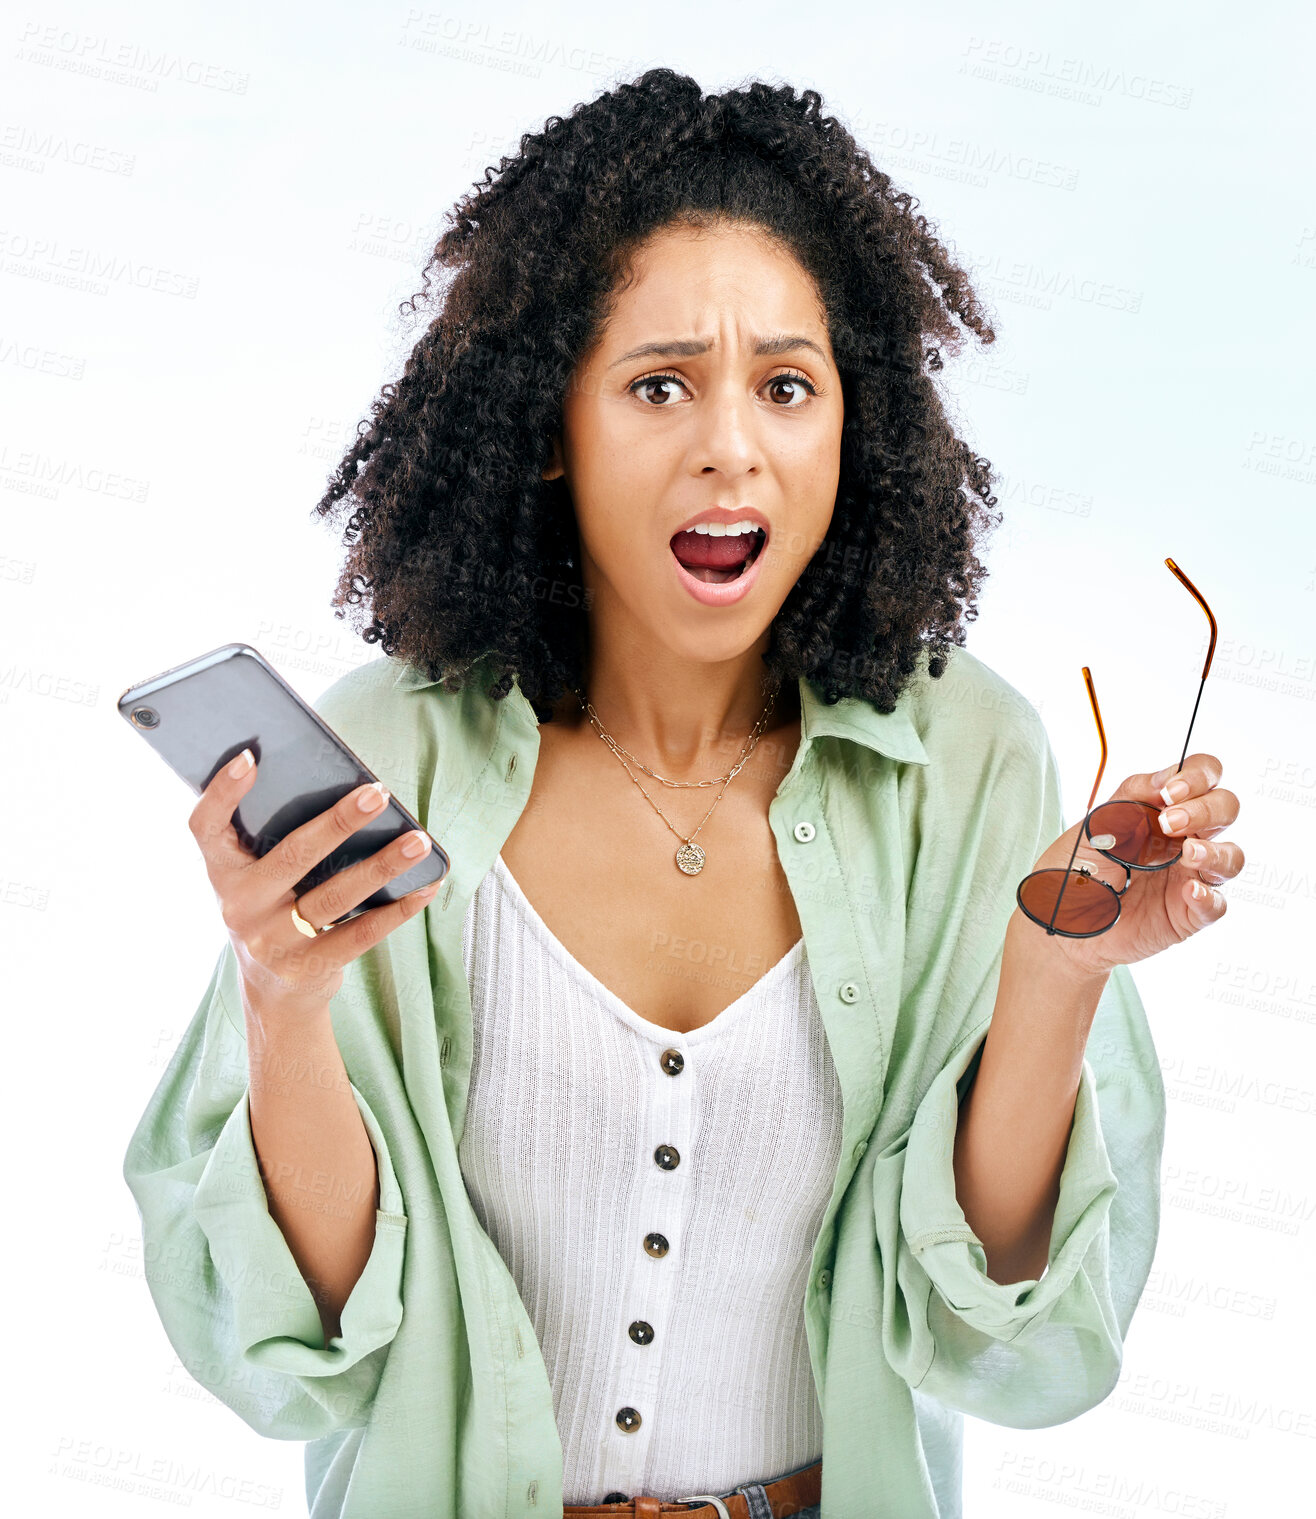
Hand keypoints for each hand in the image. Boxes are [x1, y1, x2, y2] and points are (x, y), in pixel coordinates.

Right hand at [188, 750, 443, 1013]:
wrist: (272, 992)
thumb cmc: (272, 910)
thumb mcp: (255, 879)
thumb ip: (274, 841)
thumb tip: (339, 790)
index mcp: (223, 873)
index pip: (207, 826)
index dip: (222, 792)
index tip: (250, 757)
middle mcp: (241, 906)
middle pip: (293, 856)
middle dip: (338, 822)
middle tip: (377, 793)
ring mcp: (274, 941)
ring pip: (336, 896)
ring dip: (383, 865)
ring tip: (418, 841)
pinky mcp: (310, 966)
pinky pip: (362, 934)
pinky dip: (399, 909)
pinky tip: (427, 886)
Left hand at [1018, 751, 1242, 978]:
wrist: (1060, 919)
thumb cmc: (1076, 868)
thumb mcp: (1096, 824)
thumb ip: (1131, 796)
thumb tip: (1164, 778)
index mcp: (1163, 809)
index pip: (1204, 777)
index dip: (1199, 775)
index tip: (1171, 790)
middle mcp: (1184, 838)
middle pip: (1226, 809)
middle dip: (1205, 809)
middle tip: (1169, 822)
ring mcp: (1189, 876)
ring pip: (1232, 856)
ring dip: (1215, 851)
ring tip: (1187, 854)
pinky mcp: (1188, 913)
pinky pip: (1216, 904)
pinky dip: (1208, 897)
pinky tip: (1188, 891)